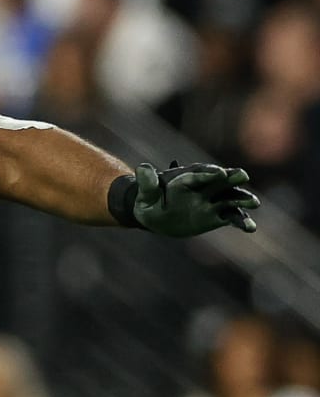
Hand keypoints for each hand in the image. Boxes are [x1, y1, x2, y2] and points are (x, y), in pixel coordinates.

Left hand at [132, 162, 259, 236]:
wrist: (156, 216)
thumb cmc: (148, 200)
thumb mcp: (144, 192)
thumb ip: (147, 182)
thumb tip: (142, 168)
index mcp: (187, 177)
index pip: (199, 174)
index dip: (208, 173)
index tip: (219, 173)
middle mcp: (204, 187)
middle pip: (221, 181)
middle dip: (232, 178)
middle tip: (242, 176)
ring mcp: (212, 201)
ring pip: (231, 199)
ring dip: (242, 199)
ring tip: (254, 203)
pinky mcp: (217, 216)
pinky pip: (231, 217)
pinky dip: (241, 221)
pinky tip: (250, 228)